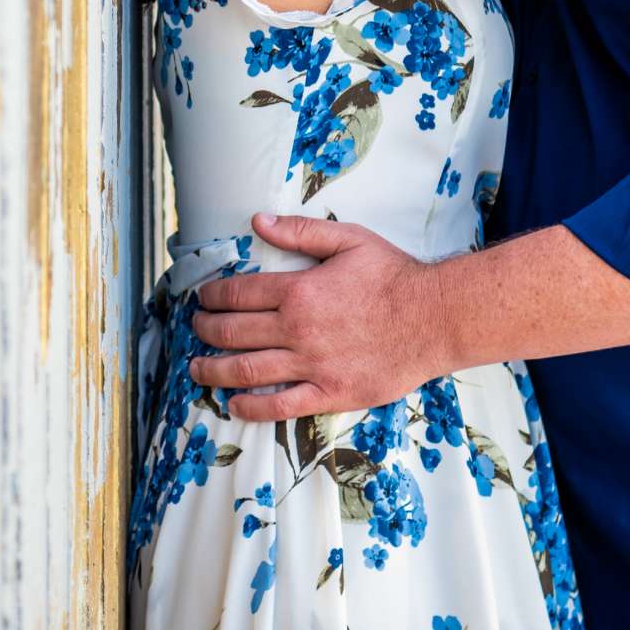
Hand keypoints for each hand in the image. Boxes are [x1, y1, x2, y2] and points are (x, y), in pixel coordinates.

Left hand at [187, 212, 451, 420]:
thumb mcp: (348, 240)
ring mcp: (312, 365)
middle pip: (234, 333)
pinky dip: (251, 407)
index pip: (238, 294)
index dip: (212, 297)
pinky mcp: (330, 393)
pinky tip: (234, 404)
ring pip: (247, 371)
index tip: (202, 299)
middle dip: (206, 331)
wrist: (434, 318)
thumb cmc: (394, 276)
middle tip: (195, 330)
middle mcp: (298, 330)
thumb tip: (258, 222)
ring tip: (197, 368)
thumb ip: (300, 231)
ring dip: (214, 370)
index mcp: (299, 290)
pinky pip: (281, 407)